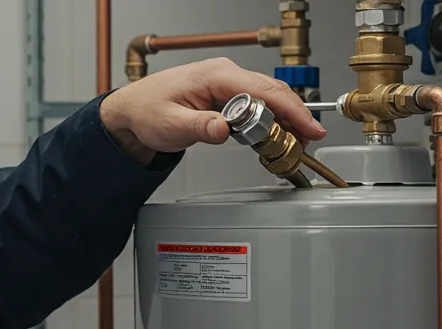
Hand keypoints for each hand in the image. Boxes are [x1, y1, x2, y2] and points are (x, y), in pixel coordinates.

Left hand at [99, 57, 326, 164]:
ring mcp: (227, 81)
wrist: (133, 109)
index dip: (290, 109)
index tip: (308, 127)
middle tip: (308, 141)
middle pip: (272, 91)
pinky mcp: (227, 93)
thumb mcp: (170, 125)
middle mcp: (225, 73)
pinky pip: (258, 102)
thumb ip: (199, 128)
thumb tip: (224, 130)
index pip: (262, 90)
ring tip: (296, 142)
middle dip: (295, 116)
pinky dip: (271, 118)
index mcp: (215, 75)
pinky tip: (278, 134)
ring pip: (268, 96)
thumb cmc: (147, 110)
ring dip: (285, 118)